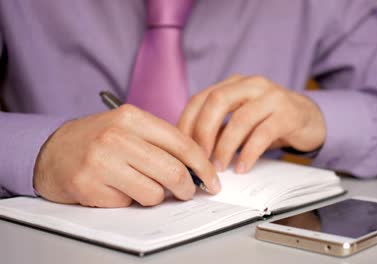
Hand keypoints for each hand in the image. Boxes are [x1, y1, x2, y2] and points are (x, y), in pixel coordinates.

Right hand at [34, 104, 220, 207]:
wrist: (51, 151)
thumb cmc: (98, 140)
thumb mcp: (129, 127)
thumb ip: (161, 142)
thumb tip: (197, 167)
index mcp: (131, 117)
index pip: (182, 144)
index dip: (203, 166)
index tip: (211, 179)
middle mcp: (116, 137)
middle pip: (172, 172)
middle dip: (187, 187)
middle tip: (188, 191)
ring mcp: (100, 162)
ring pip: (153, 193)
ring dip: (154, 195)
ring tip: (138, 184)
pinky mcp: (88, 186)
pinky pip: (128, 203)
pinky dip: (128, 200)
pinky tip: (115, 187)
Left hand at [178, 74, 325, 172]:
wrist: (308, 118)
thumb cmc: (268, 121)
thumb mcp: (240, 119)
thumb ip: (218, 127)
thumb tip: (191, 152)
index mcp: (234, 84)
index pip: (201, 98)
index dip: (187, 123)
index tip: (182, 149)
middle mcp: (251, 85)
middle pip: (217, 101)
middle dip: (203, 132)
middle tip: (198, 158)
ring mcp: (272, 97)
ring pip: (241, 118)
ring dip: (225, 146)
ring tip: (219, 167)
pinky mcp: (288, 114)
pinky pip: (263, 134)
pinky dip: (249, 153)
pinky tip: (242, 167)